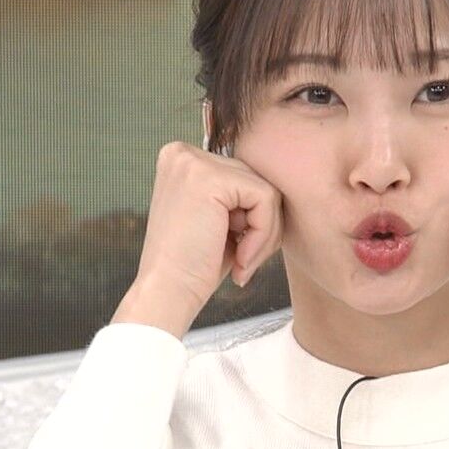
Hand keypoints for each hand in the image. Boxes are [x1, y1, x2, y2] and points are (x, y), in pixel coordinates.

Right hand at [117, 142, 283, 334]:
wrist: (166, 296)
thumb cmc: (194, 267)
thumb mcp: (219, 219)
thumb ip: (240, 194)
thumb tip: (282, 181)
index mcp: (182, 159)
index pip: (244, 177)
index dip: (252, 218)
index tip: (238, 252)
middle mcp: (183, 153)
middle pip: (257, 180)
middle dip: (262, 227)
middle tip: (244, 262)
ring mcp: (193, 162)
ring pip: (265, 190)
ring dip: (264, 234)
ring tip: (241, 262)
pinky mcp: (209, 178)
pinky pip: (265, 198)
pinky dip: (263, 235)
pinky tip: (240, 258)